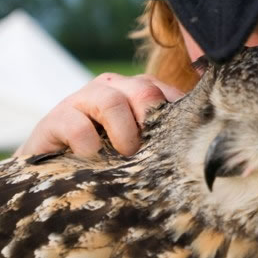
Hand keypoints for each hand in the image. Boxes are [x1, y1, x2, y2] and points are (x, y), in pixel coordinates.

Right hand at [14, 73, 183, 157]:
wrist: (58, 172)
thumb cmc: (111, 156)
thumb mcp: (142, 144)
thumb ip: (166, 136)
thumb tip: (201, 143)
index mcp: (139, 89)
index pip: (169, 92)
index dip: (178, 117)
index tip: (182, 143)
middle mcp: (113, 86)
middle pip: (145, 90)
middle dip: (151, 122)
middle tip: (149, 149)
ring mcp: (83, 98)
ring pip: (112, 102)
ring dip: (124, 135)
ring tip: (125, 156)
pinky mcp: (55, 119)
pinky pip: (78, 126)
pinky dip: (90, 147)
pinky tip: (94, 159)